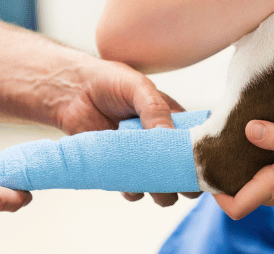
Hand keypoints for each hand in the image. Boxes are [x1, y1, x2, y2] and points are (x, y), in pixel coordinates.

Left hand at [60, 54, 198, 206]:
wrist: (73, 92)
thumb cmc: (110, 82)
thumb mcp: (138, 87)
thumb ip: (155, 109)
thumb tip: (169, 136)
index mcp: (174, 120)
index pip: (197, 143)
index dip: (200, 156)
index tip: (198, 163)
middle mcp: (161, 142)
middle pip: (183, 171)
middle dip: (184, 180)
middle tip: (176, 178)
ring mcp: (141, 158)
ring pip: (162, 187)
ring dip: (161, 192)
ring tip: (153, 184)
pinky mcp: (120, 169)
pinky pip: (134, 191)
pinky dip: (134, 191)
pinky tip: (127, 180)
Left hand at [212, 121, 273, 221]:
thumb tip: (248, 128)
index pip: (233, 206)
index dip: (214, 190)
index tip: (208, 163)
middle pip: (236, 190)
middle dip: (223, 169)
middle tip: (218, 139)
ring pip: (250, 183)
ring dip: (241, 164)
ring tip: (237, 134)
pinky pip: (265, 179)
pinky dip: (258, 163)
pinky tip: (264, 142)